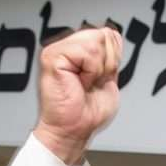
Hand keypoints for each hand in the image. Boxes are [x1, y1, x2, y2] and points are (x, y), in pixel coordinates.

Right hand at [34, 27, 121, 165]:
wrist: (74, 130)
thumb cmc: (88, 112)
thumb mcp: (108, 77)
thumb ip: (109, 55)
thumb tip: (112, 35)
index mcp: (79, 52)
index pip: (108, 35)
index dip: (113, 58)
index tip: (101, 78)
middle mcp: (66, 48)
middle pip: (104, 35)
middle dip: (108, 63)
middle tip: (93, 82)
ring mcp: (57, 50)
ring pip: (96, 43)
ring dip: (98, 69)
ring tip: (85, 83)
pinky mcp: (52, 57)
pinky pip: (86, 53)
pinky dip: (90, 72)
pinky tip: (80, 83)